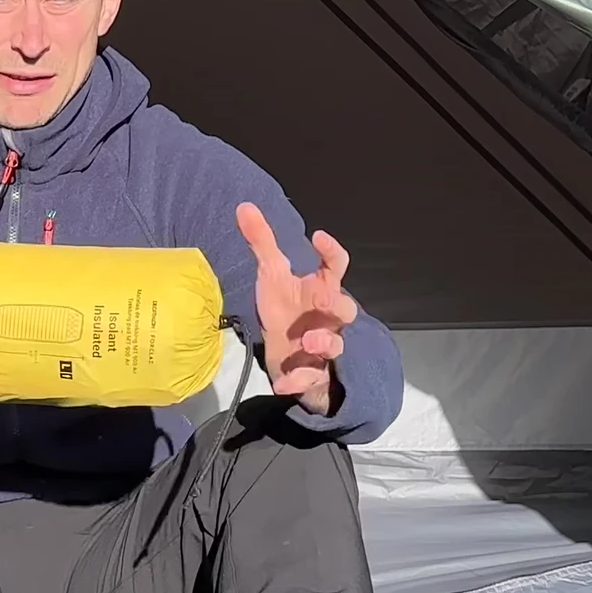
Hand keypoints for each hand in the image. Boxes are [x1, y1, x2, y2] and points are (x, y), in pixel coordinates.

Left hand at [235, 202, 357, 417]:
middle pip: (347, 308)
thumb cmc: (286, 308)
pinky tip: (282, 385)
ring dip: (324, 342)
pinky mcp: (310, 373)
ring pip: (336, 345)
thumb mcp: (272, 275)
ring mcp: (322, 346)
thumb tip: (244, 207)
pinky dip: (298, 382)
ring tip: (306, 340)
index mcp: (321, 289)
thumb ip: (262, 242)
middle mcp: (328, 318)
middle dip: (337, 304)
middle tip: (321, 299)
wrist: (287, 353)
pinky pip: (310, 379)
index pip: (335, 266)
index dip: (331, 251)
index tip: (319, 236)